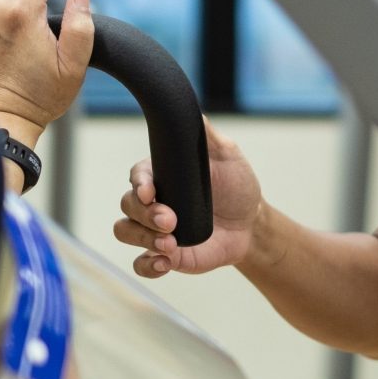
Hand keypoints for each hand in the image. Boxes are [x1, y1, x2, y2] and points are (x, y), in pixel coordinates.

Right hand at [115, 118, 264, 277]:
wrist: (251, 225)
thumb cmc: (237, 186)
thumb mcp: (228, 155)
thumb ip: (207, 135)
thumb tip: (192, 112)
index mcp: (162, 176)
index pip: (137, 176)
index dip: (139, 184)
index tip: (150, 191)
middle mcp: (153, 202)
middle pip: (127, 205)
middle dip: (144, 214)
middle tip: (170, 220)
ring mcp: (155, 230)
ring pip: (125, 232)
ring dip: (143, 238)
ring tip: (169, 243)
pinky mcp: (164, 255)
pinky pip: (141, 264)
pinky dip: (147, 266)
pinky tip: (164, 263)